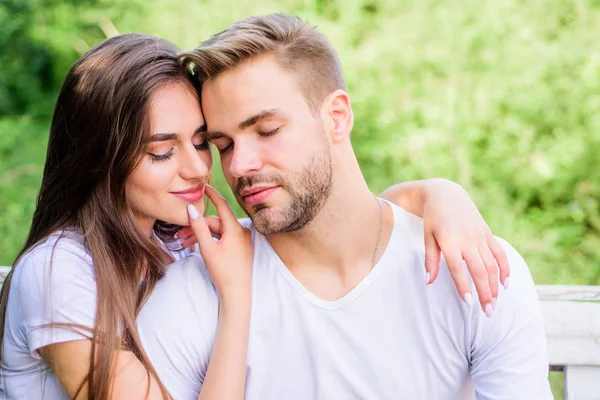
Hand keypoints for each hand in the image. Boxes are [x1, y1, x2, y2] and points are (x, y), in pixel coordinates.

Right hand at [186, 185, 252, 298]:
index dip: (212, 195)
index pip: (222, 205)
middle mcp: (241, 232)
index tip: (204, 186)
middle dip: (197, 227)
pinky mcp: (240, 248)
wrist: (237, 293)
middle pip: (215, 222)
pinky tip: (197, 246)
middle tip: (179, 235)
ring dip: (201, 235)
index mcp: (236, 230)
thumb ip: (199, 228)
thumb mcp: (207, 249)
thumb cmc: (223, 272)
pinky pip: (223, 238)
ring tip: (184, 244)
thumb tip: (191, 210)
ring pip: (217, 232)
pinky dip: (210, 241)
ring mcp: (241, 240)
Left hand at [423, 179, 508, 315]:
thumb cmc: (432, 219)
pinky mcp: (487, 233)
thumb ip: (430, 260)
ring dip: (495, 285)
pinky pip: (499, 253)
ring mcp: (480, 236)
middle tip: (488, 312)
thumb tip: (428, 282)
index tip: (469, 303)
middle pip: (479, 271)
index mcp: (449, 242)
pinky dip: (504, 268)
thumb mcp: (427, 237)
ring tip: (495, 303)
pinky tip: (506, 283)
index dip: (464, 287)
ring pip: (492, 265)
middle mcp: (467, 240)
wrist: (445, 194)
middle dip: (485, 293)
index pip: (458, 269)